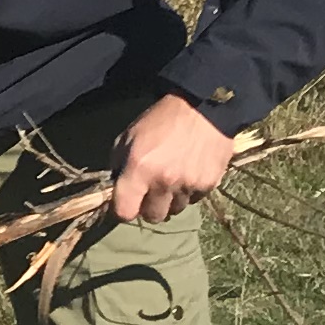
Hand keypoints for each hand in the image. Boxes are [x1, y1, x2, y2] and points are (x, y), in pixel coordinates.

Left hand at [113, 94, 237, 223]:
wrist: (203, 108)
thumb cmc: (161, 120)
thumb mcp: (129, 135)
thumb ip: (118, 163)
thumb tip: (116, 186)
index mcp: (139, 169)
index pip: (125, 212)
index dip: (124, 209)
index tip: (128, 201)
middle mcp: (163, 181)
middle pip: (152, 217)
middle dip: (149, 206)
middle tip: (152, 190)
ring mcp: (188, 185)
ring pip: (175, 210)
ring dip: (171, 200)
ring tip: (173, 178)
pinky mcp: (208, 185)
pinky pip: (194, 200)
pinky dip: (190, 192)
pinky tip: (189, 173)